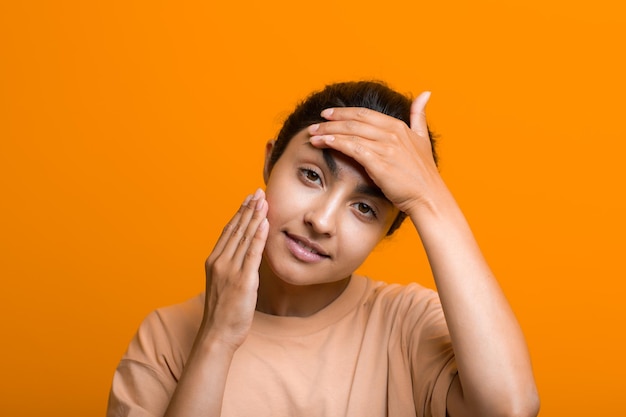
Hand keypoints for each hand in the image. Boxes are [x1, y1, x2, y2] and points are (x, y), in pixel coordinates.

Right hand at [201, 189, 268, 348]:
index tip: (249, 198)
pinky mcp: (242, 280)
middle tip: (258, 191)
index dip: (240, 212)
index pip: (228, 230)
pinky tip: (264, 223)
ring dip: (255, 217)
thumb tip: (243, 253)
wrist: (217, 334)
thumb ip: (230, 266)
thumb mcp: (222, 283)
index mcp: (214, 260)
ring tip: (264, 200)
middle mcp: (220, 262)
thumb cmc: (222, 312)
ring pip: (245, 237)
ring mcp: (230, 270)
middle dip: (249, 208)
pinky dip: (258, 236)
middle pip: (237, 229)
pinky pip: (252, 254)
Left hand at [308, 92, 442, 214]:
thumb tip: (425, 93)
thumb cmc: (423, 173)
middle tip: (314, 124)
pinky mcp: (379, 163)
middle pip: (354, 121)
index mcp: (398, 126)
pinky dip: (336, 143)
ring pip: (350, 133)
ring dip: (328, 132)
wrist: (428, 197)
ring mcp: (386, 147)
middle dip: (331, 121)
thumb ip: (419, 115)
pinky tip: (323, 143)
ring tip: (313, 135)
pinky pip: (352, 148)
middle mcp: (391, 133)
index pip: (364, 114)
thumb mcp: (423, 138)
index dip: (344, 112)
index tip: (327, 114)